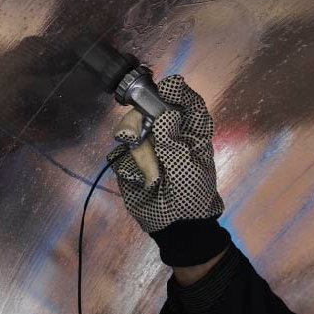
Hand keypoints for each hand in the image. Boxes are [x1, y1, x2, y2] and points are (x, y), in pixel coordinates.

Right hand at [105, 75, 222, 237]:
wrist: (175, 225)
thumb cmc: (191, 195)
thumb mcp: (188, 168)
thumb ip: (175, 141)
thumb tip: (166, 114)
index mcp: (192, 131)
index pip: (186, 101)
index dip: (177, 90)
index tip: (167, 88)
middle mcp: (168, 131)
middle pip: (149, 106)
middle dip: (143, 117)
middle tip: (141, 131)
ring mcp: (147, 143)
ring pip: (131, 126)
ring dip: (138, 148)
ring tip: (151, 173)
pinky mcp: (130, 157)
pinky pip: (121, 150)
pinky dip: (129, 163)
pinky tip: (141, 179)